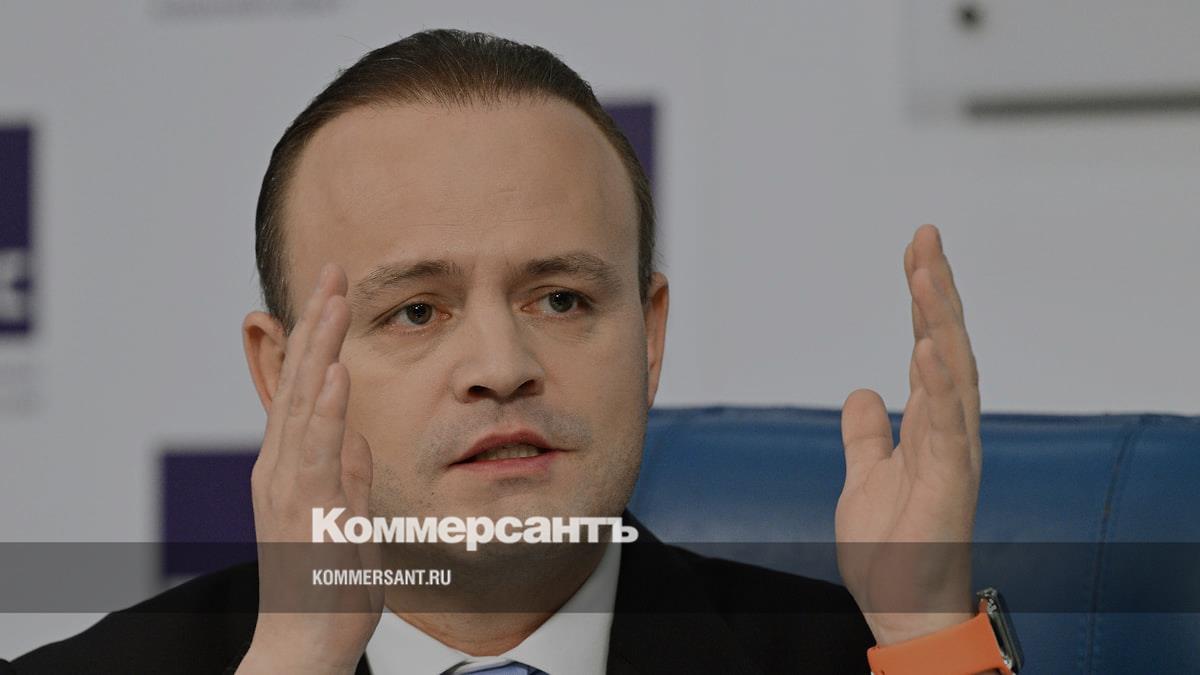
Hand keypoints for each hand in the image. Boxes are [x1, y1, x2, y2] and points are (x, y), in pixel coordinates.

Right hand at [237, 263, 382, 673]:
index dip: (319, 337)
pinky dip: (327, 408)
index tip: (334, 292)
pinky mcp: (305, 510)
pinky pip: (317, 449)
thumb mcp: (347, 519)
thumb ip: (349, 477)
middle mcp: (282, 466)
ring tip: (333, 300)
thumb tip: (360, 441)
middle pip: (300, 381)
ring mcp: (288, 486)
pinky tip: (337, 371)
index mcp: (292, 465)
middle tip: (332, 271)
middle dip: (317, 323)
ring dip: (319, 348)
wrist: (302, 645)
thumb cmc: (325, 587)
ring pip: (304, 403)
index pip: (306, 386)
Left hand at [835, 225, 981, 645]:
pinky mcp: (949, 481)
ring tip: (926, 272)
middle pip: (946, 345)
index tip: (915, 251)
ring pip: (952, 374)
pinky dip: (938, 385)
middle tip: (925, 236)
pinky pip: (946, 426)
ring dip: (939, 321)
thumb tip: (863, 392)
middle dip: (936, 289)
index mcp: (931, 424)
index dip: (924, 298)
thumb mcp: (865, 475)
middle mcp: (950, 429)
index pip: (929, 346)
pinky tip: (928, 347)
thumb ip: (867, 434)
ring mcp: (954, 452)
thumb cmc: (894, 545)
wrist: (902, 601)